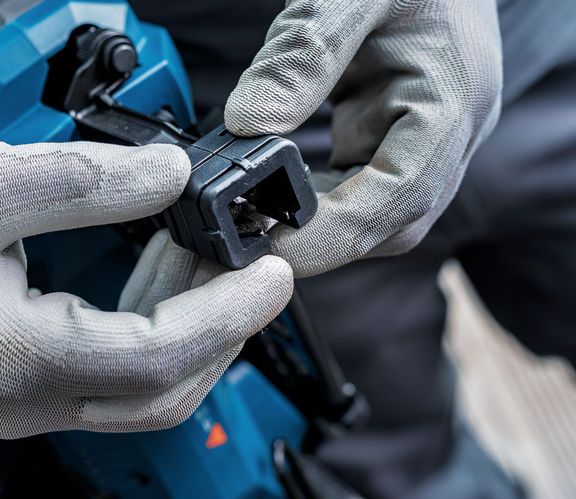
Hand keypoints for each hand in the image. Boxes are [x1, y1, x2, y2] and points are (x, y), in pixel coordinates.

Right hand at [0, 141, 292, 436]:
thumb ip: (83, 183)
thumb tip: (170, 175)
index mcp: (17, 366)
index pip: (158, 358)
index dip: (228, 317)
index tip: (275, 276)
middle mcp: (27, 401)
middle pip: (163, 391)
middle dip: (221, 329)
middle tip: (250, 264)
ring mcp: (26, 399)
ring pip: (143, 385)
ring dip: (188, 323)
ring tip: (206, 250)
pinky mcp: (25, 380)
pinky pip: (113, 365)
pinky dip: (152, 320)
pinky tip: (162, 267)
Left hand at [225, 0, 501, 275]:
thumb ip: (305, 53)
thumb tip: (247, 125)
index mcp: (453, 101)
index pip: (402, 195)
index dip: (337, 233)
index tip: (271, 244)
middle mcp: (445, 136)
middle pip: (392, 223)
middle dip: (324, 243)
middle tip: (249, 242)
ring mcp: (418, 142)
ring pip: (373, 216)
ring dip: (316, 229)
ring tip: (252, 220)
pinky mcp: (386, 139)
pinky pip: (354, 189)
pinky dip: (314, 202)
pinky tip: (273, 195)